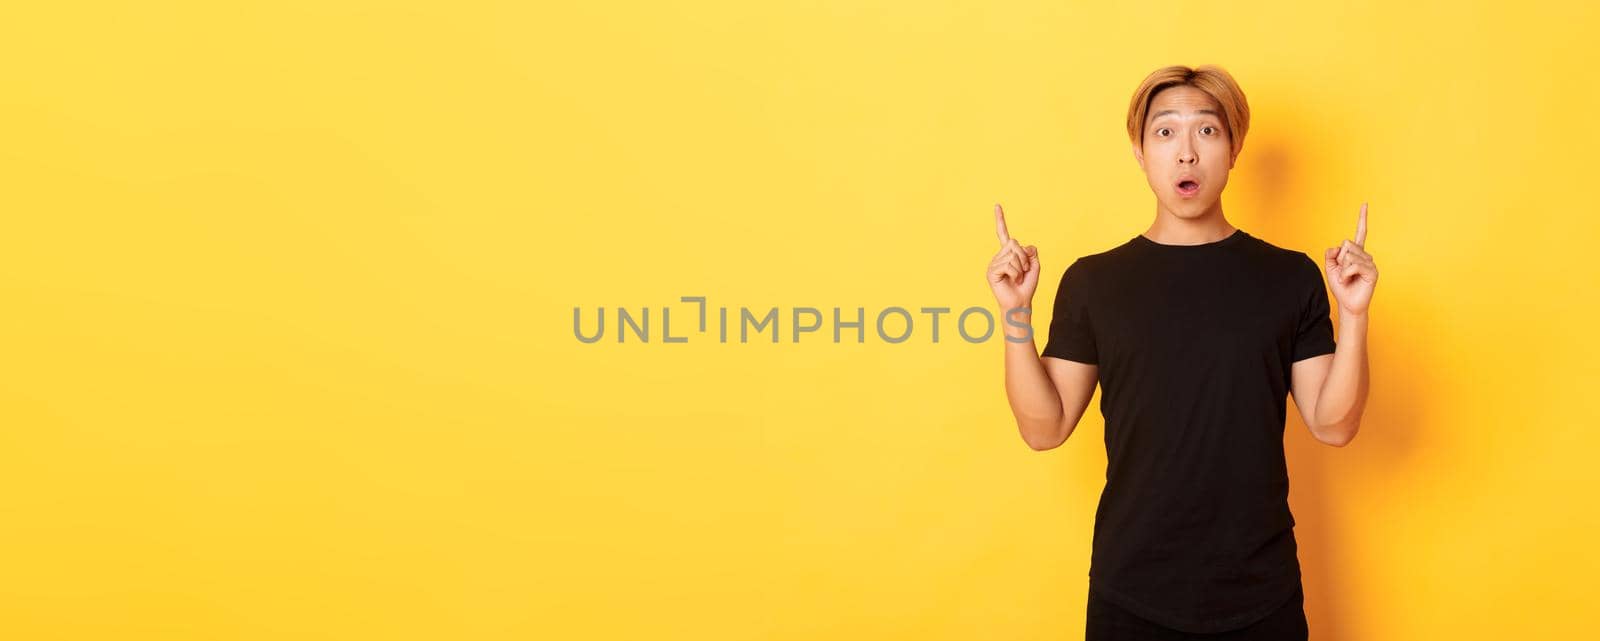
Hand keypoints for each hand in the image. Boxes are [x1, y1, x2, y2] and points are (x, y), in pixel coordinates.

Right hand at [986, 203, 1039, 311]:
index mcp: (1007, 253)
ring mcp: (994, 263)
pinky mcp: (992, 271)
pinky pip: (1008, 264)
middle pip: (1014, 243)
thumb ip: (1031, 252)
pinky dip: (1015, 273)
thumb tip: (1024, 246)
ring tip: (1018, 278)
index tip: (997, 205)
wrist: (1021, 302)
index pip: (1003, 234)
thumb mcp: (1034, 265)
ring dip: (1021, 267)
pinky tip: (1013, 280)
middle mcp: (999, 256)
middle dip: (1024, 257)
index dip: (1000, 220)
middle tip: (1024, 271)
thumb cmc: (1026, 285)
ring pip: (1012, 254)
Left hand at [1324, 202, 1378, 316]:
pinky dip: (1346, 274)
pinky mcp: (1372, 271)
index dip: (1362, 218)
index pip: (1360, 232)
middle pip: (1346, 244)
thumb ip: (1330, 254)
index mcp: (1355, 252)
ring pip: (1349, 255)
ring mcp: (1370, 263)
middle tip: (1343, 273)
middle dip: (1339, 259)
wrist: (1347, 304)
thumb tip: (1338, 247)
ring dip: (1342, 269)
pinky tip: (1349, 280)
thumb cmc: (1340, 287)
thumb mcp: (1329, 268)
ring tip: (1347, 279)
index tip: (1365, 204)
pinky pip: (1353, 265)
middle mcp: (1365, 255)